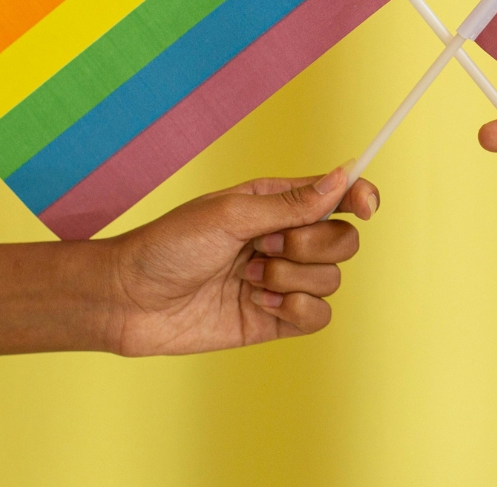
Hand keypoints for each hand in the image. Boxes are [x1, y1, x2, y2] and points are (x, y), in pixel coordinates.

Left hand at [105, 164, 378, 355]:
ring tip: (245, 280)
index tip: (366, 206)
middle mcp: (285, 239)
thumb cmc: (168, 246)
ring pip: (332, 279)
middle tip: (263, 247)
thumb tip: (343, 176)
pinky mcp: (277, 320)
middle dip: (309, 245)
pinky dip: (295, 311)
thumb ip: (291, 203)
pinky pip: (320, 317)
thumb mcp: (229, 215)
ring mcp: (283, 281)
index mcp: (276, 203)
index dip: (360, 196)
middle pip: (343, 240)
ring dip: (290, 280)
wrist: (129, 301)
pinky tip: (256, 306)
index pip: (338, 195)